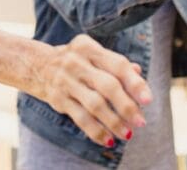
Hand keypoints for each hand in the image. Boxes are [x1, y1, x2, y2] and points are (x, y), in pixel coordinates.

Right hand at [35, 34, 150, 146]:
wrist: (37, 65)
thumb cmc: (76, 61)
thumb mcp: (93, 55)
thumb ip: (115, 63)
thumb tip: (138, 72)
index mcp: (88, 47)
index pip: (117, 65)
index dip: (135, 83)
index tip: (148, 100)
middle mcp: (75, 62)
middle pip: (107, 86)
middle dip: (126, 106)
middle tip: (141, 122)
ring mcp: (65, 80)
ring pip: (94, 104)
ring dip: (114, 122)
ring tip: (128, 134)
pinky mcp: (57, 98)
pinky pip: (80, 118)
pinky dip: (96, 131)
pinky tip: (108, 140)